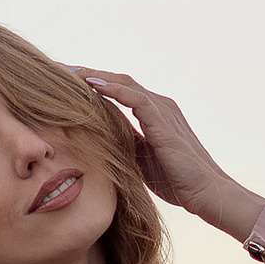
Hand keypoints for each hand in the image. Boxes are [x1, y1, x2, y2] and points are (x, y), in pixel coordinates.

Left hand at [78, 73, 264, 241]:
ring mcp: (162, 111)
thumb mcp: (142, 160)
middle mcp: (158, 106)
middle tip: (57, 69)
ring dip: (94, 76)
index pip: (117, 91)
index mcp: (152, 114)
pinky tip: (92, 85)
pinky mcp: (164, 122)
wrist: (207, 193)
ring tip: (67, 71)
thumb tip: (99, 141)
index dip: (90, 85)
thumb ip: (126, 144)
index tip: (62, 83)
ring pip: (123, 83)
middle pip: (117, 81)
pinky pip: (136, 98)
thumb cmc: (177, 180)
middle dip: (87, 74)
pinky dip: (113, 89)